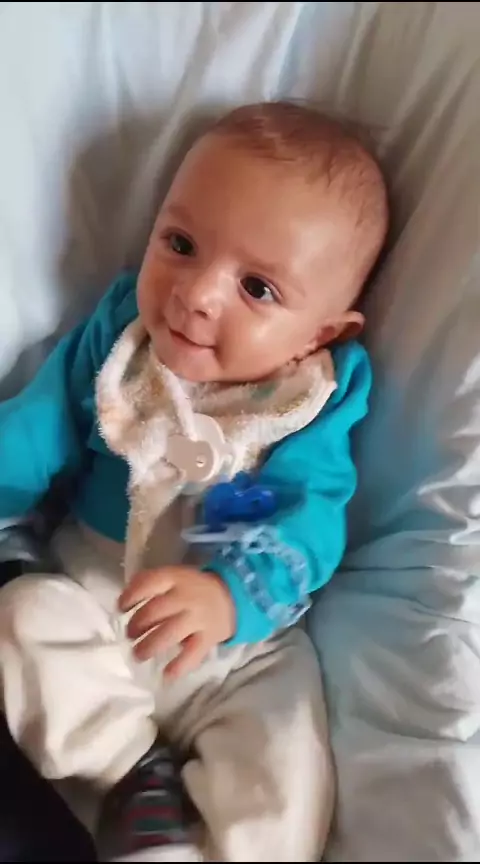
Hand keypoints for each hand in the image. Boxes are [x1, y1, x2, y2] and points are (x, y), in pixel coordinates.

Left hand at [119, 566, 235, 677]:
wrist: (234, 597)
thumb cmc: (195, 588)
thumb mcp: (176, 578)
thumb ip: (153, 586)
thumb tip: (125, 603)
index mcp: (176, 577)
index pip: (149, 582)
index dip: (131, 595)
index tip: (120, 608)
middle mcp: (187, 596)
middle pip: (156, 610)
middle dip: (137, 625)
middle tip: (130, 635)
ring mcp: (199, 617)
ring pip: (170, 632)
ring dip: (150, 645)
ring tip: (138, 655)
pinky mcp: (209, 637)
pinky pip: (193, 653)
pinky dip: (179, 666)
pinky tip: (166, 676)